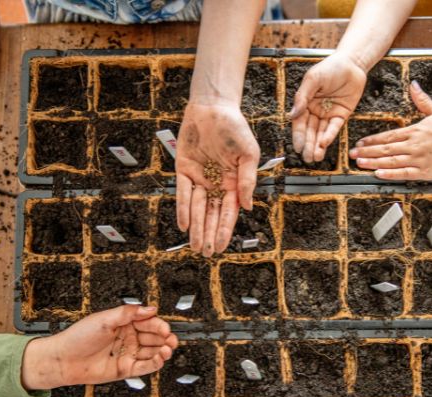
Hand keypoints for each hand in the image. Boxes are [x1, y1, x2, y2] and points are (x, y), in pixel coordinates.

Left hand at [22, 305, 178, 389]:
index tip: (165, 328)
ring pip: (152, 352)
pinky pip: (145, 367)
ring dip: (162, 351)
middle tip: (171, 340)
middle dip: (165, 338)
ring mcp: (128, 354)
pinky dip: (155, 363)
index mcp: (124, 323)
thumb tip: (149, 309)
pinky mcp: (126, 369)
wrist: (63, 360)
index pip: (147, 322)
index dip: (158, 325)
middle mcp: (128, 338)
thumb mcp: (104, 319)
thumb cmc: (78, 338)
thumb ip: (128, 313)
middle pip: (153, 337)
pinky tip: (160, 359)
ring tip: (167, 350)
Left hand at [176, 101, 259, 256]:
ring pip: (197, 208)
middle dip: (208, 234)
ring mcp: (199, 178)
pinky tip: (184, 225)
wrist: (213, 108)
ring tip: (195, 246)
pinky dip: (183, 209)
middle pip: (211, 215)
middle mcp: (216, 184)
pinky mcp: (184, 170)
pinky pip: (183, 193)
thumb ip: (248, 181)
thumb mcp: (249, 154)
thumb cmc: (235, 128)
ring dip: (196, 227)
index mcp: (234, 183)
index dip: (224, 230)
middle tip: (206, 253)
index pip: (228, 212)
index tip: (221, 246)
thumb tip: (247, 207)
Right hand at [290, 52, 366, 162]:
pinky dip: (329, 136)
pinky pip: (334, 128)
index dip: (298, 136)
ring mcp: (328, 114)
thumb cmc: (330, 67)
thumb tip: (292, 114)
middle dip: (308, 145)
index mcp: (305, 103)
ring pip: (321, 133)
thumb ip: (302, 96)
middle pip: (310, 131)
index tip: (297, 147)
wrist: (352, 63)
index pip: (299, 123)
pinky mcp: (341, 115)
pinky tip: (324, 145)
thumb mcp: (313, 79)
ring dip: (317, 145)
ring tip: (315, 158)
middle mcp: (315, 111)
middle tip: (307, 158)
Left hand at [349, 82, 431, 180]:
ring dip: (374, 162)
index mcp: (415, 130)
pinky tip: (378, 174)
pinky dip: (391, 174)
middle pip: (385, 149)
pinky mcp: (426, 172)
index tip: (360, 142)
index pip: (388, 136)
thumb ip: (422, 100)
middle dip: (367, 151)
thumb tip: (414, 84)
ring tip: (360, 163)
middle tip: (352, 154)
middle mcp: (414, 145)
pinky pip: (405, 174)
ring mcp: (420, 159)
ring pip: (392, 161)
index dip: (372, 140)